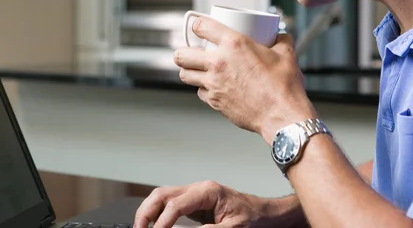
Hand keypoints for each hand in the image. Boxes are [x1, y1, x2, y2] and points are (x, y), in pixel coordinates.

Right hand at [134, 181, 293, 227]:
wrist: (265, 215)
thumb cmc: (254, 219)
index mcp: (207, 192)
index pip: (175, 204)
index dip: (162, 223)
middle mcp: (198, 189)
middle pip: (162, 194)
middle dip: (146, 212)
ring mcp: (195, 195)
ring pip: (162, 197)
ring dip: (148, 212)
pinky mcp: (194, 204)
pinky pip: (170, 205)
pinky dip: (158, 214)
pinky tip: (154, 226)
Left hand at [174, 16, 316, 141]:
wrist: (282, 115)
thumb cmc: (283, 87)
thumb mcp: (286, 54)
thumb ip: (281, 40)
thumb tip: (280, 37)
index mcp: (233, 45)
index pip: (202, 26)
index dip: (198, 24)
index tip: (199, 27)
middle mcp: (218, 63)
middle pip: (182, 54)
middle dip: (184, 51)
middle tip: (191, 52)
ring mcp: (213, 84)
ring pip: (185, 75)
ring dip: (189, 70)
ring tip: (196, 69)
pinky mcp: (214, 102)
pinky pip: (199, 93)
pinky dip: (203, 89)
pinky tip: (213, 87)